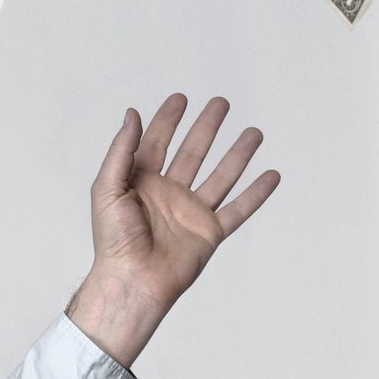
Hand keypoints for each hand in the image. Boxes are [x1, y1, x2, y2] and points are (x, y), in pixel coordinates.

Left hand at [66, 93, 278, 366]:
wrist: (132, 280)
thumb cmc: (112, 239)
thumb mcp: (106, 189)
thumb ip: (121, 152)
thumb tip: (132, 115)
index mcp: (140, 183)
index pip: (157, 143)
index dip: (167, 120)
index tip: (180, 98)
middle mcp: (168, 194)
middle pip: (192, 152)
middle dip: (206, 127)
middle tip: (221, 103)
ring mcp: (190, 212)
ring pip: (220, 176)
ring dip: (237, 154)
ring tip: (254, 132)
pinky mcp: (209, 232)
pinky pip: (238, 209)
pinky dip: (256, 193)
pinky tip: (272, 175)